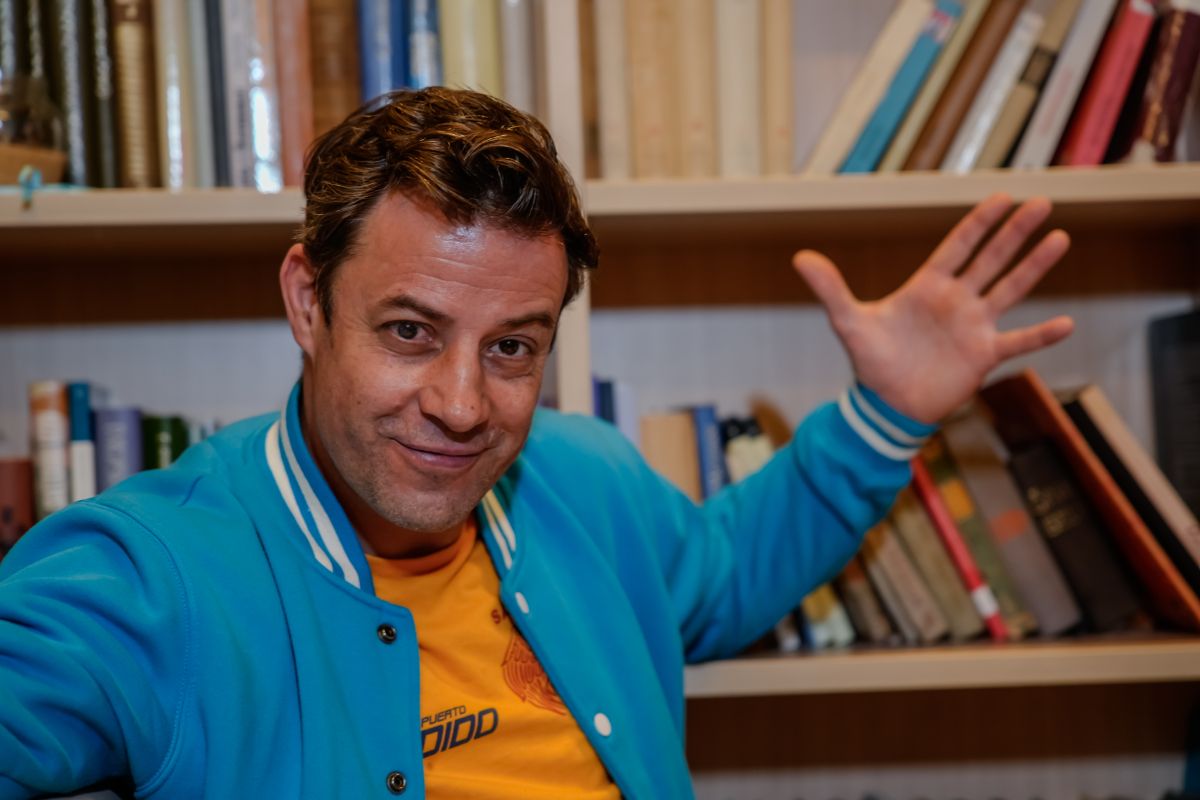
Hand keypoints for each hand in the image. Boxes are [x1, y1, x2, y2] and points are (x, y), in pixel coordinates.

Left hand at [794, 193, 1073, 424]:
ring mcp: (973, 327)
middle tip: (1043, 201)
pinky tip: (1066, 323)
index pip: (959, 245)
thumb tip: (800, 257)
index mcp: (928, 286)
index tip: (1003, 196)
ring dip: (1035, 266)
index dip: (980, 222)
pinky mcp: (983, 356)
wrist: (886, 405)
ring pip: (1011, 289)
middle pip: (992, 258)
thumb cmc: (871, 361)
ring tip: (1060, 238)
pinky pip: (1018, 342)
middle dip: (1016, 231)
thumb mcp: (848, 322)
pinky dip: (1041, 336)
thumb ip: (831, 289)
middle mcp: (956, 301)